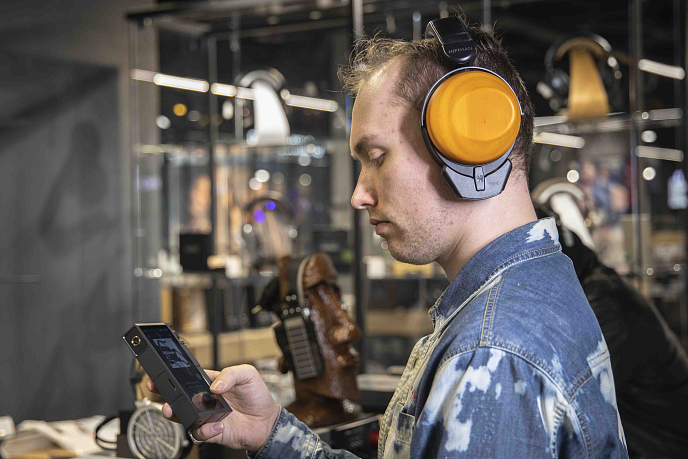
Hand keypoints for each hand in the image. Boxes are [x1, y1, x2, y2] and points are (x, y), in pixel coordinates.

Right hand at [147, 365, 279, 451]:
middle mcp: (205, 400)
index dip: (174, 375)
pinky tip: (218, 424)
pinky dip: (206, 430)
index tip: (162, 374)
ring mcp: (206, 416)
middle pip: (179, 397)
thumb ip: (231, 374)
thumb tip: (214, 385)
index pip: (188, 377)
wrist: (266, 421)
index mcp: (211, 383)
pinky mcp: (211, 431)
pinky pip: (199, 433)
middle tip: (158, 391)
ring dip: (175, 413)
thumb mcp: (248, 375)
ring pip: (183, 416)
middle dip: (165, 394)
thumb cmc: (257, 395)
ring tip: (172, 410)